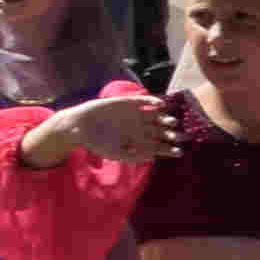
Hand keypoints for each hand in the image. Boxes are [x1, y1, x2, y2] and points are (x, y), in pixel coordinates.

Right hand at [47, 87, 174, 167]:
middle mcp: (141, 128)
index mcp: (139, 141)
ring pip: (157, 116)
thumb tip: (153, 158)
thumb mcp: (115, 153)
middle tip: (179, 136)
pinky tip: (161, 105)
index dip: (169, 149)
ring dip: (166, 118)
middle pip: (162, 131)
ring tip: (172, 121)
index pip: (159, 146)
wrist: (80, 127)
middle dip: (171, 134)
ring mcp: (136, 115)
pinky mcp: (128, 103)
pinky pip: (145, 101)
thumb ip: (134, 156)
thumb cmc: (97, 143)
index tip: (179, 152)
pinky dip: (153, 101)